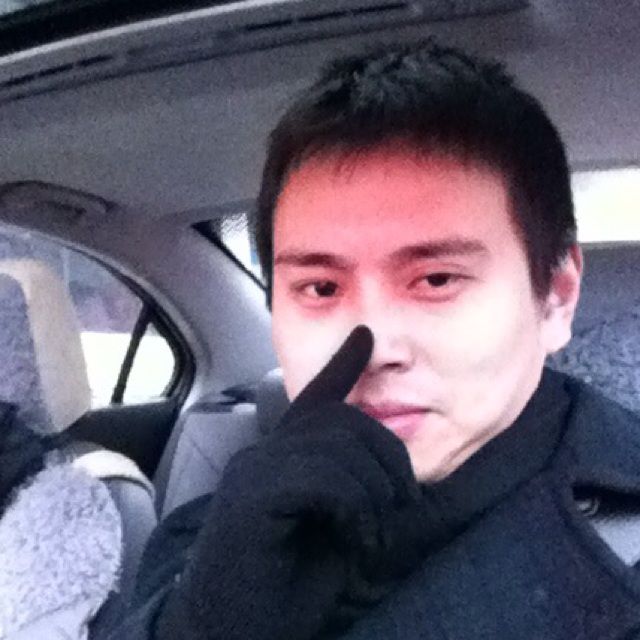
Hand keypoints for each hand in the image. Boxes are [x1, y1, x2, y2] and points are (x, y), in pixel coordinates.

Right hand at [157, 326, 421, 639]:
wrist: (236, 631)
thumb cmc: (292, 585)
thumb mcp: (339, 531)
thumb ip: (355, 492)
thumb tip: (393, 476)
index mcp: (286, 458)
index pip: (316, 397)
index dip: (343, 364)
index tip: (365, 337)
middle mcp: (266, 453)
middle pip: (343, 420)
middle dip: (387, 458)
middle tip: (398, 507)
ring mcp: (255, 472)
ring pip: (336, 444)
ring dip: (373, 491)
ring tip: (372, 533)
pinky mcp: (251, 498)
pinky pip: (319, 476)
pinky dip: (352, 507)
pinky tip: (353, 536)